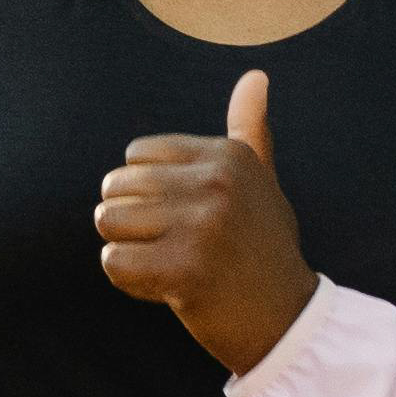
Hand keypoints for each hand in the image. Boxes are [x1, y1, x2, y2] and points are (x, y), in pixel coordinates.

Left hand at [97, 68, 313, 372]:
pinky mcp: (185, 270)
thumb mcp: (262, 182)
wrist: (287, 321)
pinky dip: (129, 281)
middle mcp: (216, 182)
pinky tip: (165, 288)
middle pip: (116, 185)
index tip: (186, 218)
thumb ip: (249, 130)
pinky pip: (113, 263)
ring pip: (108, 222)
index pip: (137, 155)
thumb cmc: (264, 249)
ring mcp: (202, 225)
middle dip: (131, 221)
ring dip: (128, 250)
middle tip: (175, 246)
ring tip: (168, 264)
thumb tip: (255, 75)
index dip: (148, 192)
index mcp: (227, 155)